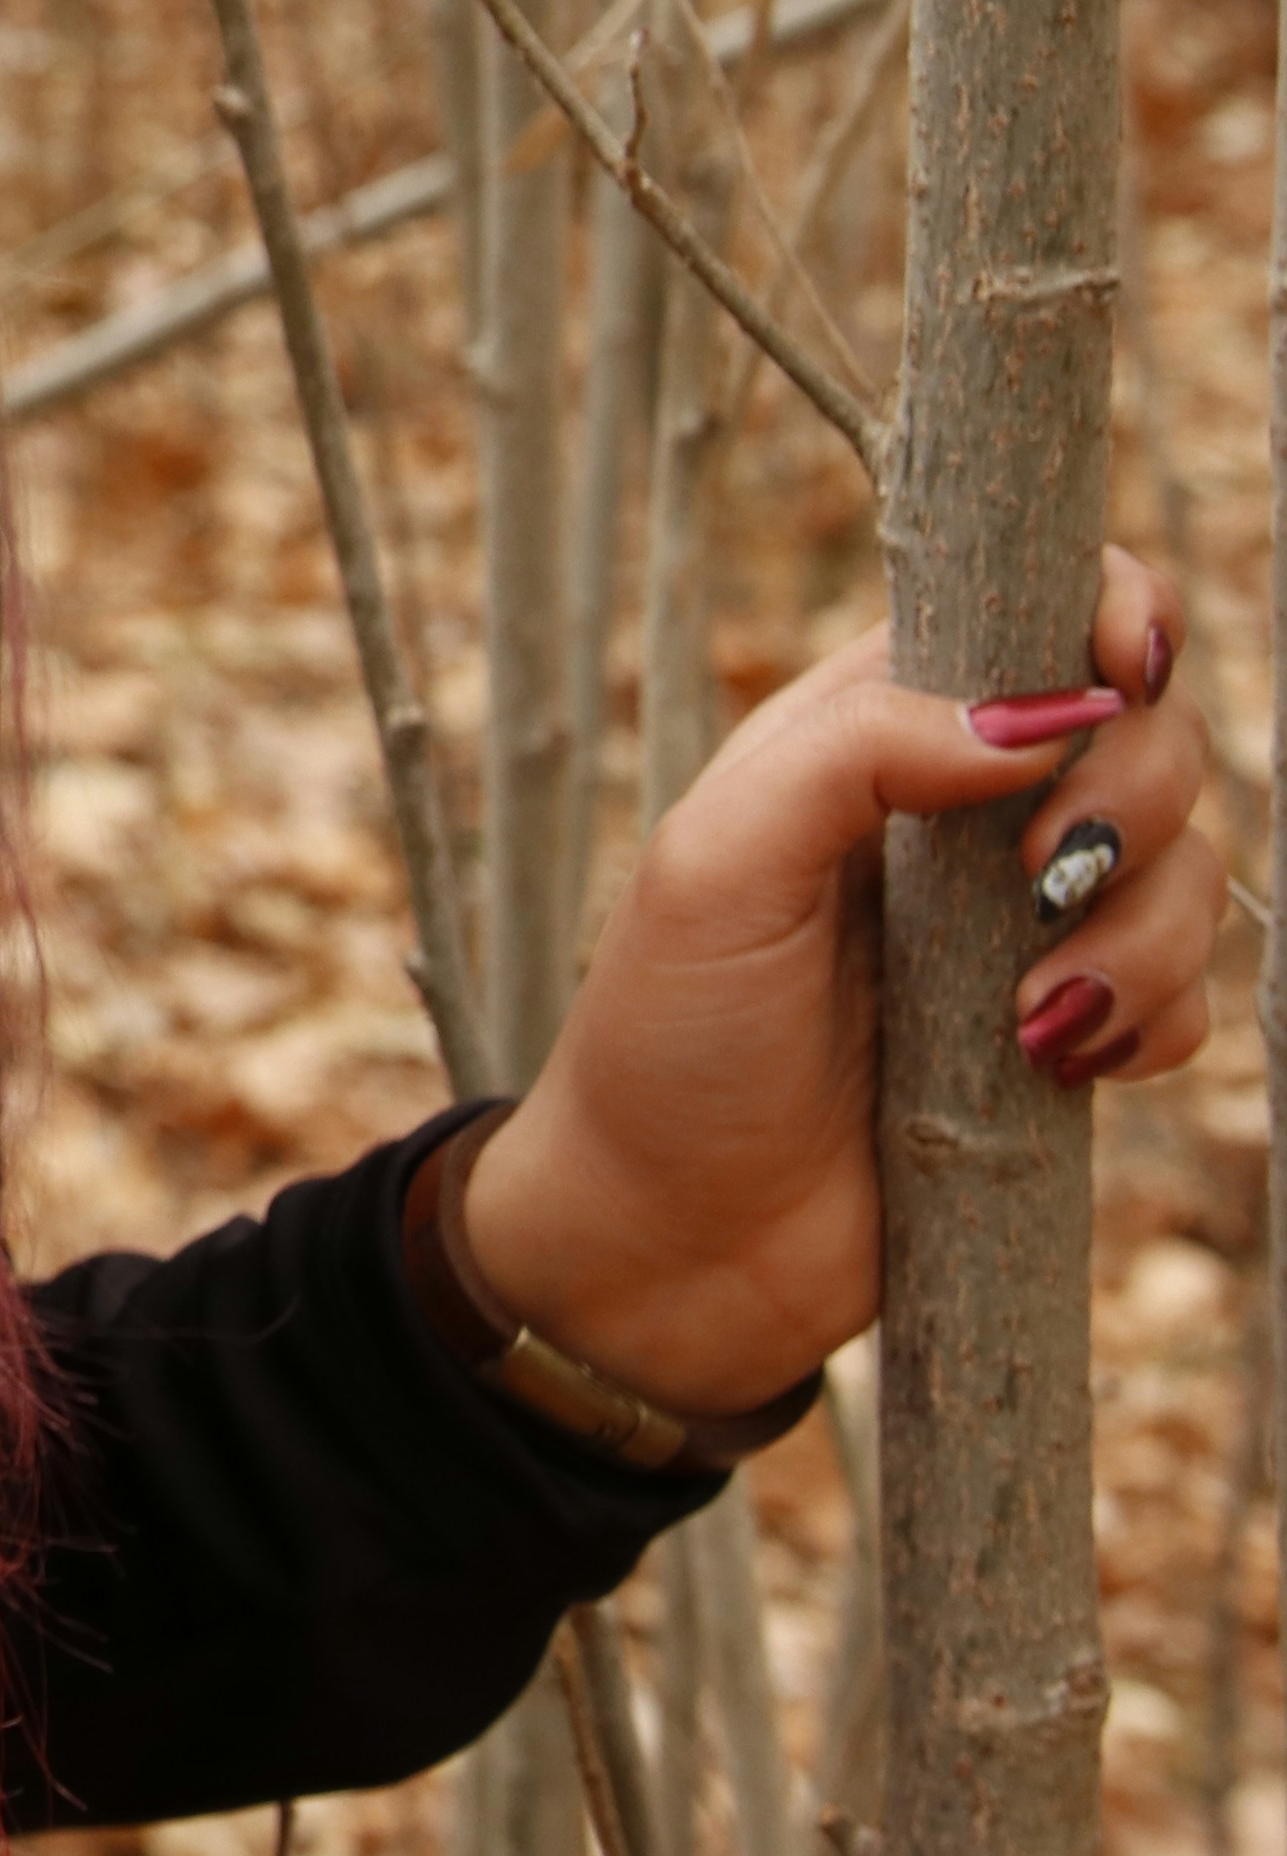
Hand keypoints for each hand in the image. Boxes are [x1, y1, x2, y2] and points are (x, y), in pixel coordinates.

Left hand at [469, 546, 1207, 1422]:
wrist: (672, 1243)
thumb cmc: (667, 1038)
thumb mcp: (715, 865)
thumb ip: (856, 753)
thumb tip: (1035, 714)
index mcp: (869, 732)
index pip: (1036, 612)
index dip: (1114, 614)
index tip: (1121, 674)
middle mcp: (960, 813)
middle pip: (1148, 735)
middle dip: (1131, 802)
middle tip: (1034, 886)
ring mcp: (1022, 928)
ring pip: (1188, 872)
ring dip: (1140, 937)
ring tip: (1026, 1019)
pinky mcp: (1064, 1036)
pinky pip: (1187, 1000)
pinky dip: (1153, 1026)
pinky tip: (1055, 1066)